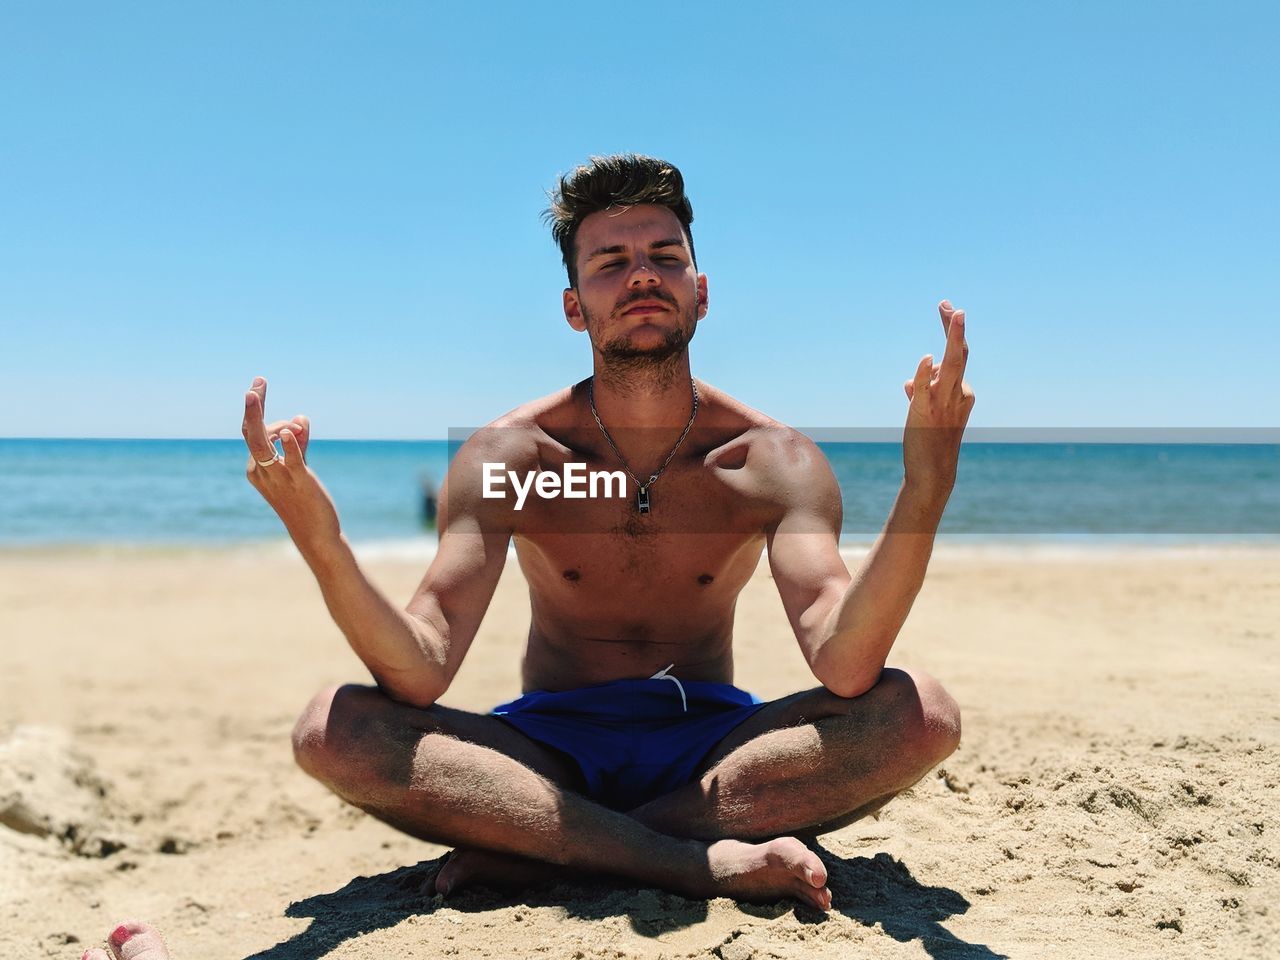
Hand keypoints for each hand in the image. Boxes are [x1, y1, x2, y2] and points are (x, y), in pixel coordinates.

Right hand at [242, 377, 340, 548]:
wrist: (315, 532)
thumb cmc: (303, 500)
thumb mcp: (298, 466)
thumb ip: (298, 442)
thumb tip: (300, 418)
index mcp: (256, 468)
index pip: (254, 433)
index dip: (258, 409)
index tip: (258, 385)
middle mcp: (261, 471)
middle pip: (251, 433)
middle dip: (252, 406)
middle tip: (257, 382)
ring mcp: (278, 477)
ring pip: (262, 443)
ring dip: (260, 417)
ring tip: (255, 393)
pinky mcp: (298, 482)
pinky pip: (290, 460)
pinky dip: (289, 444)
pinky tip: (292, 430)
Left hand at [901, 300, 975, 495]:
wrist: (932, 472)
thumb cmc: (930, 441)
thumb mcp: (928, 414)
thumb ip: (921, 393)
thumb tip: (909, 382)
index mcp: (962, 393)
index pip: (958, 357)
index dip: (953, 332)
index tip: (948, 310)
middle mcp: (957, 394)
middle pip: (960, 354)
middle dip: (955, 328)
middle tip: (950, 305)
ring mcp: (943, 403)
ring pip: (952, 365)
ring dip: (952, 338)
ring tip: (953, 313)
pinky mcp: (925, 414)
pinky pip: (926, 390)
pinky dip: (925, 374)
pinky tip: (926, 359)